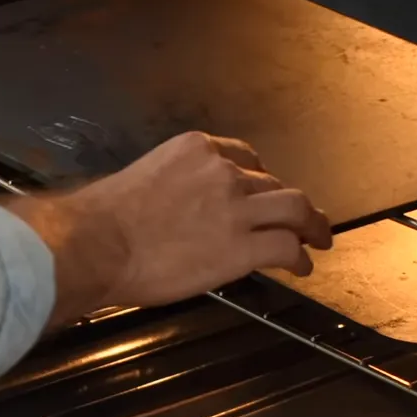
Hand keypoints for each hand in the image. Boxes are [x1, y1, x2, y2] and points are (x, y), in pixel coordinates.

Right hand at [5, 132, 332, 326]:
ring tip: (319, 237)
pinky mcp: (242, 245)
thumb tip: (178, 209)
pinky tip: (301, 266)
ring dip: (311, 223)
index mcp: (195, 150)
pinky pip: (286, 246)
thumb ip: (172, 186)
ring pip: (293, 207)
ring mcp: (236, 206)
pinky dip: (300, 256)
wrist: (97, 243)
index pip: (243, 157)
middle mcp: (222, 171)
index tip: (260, 191)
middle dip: (285, 201)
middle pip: (270, 182)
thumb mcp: (142, 181)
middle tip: (298, 217)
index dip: (258, 177)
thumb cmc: (102, 221)